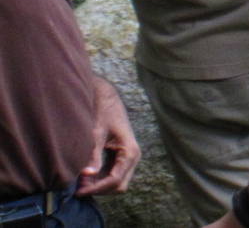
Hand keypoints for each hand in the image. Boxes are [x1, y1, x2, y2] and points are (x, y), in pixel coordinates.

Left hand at [77, 76, 139, 195]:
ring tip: (78, 182)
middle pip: (118, 185)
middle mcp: (132, 156)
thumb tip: (88, 174)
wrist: (105, 97)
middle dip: (99, 189)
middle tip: (77, 188)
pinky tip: (83, 175)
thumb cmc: (102, 112)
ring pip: (116, 182)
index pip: (116, 180)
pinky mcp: (119, 156)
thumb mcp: (96, 133)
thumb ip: (93, 154)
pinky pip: (112, 174)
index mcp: (130, 151)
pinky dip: (98, 178)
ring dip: (98, 185)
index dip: (97, 188)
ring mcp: (127, 157)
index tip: (78, 191)